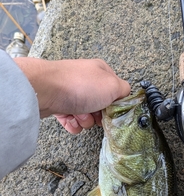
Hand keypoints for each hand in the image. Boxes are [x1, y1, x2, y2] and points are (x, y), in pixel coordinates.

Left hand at [15, 57, 130, 133]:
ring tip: (79, 117)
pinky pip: (71, 119)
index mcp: (100, 71)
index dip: (116, 103)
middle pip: (101, 104)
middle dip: (100, 115)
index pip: (115, 89)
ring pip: (86, 114)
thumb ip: (124, 91)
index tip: (114, 111)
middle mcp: (85, 79)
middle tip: (96, 115)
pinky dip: (73, 124)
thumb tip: (125, 95)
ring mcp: (71, 91)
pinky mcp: (58, 103)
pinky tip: (71, 122)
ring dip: (86, 120)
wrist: (45, 90)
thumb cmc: (81, 86)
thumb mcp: (113, 86)